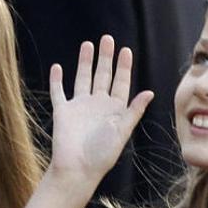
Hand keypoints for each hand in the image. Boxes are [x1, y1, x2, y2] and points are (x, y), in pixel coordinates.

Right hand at [47, 35, 153, 183]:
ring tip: (88, 45)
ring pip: (83, 79)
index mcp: (115, 110)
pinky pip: (59, 92)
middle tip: (107, 39)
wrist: (77, 169)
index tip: (125, 50)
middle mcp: (98, 105)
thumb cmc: (102, 154)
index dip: (124, 67)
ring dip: (85, 63)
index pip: (121, 83)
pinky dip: (57, 80)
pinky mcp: (63, 112)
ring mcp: (80, 107)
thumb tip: (150, 92)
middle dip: (105, 58)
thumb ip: (133, 111)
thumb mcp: (122, 131)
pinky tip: (57, 67)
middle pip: (103, 76)